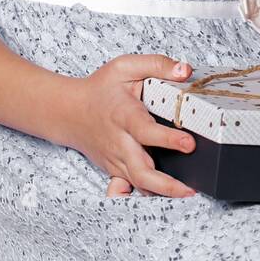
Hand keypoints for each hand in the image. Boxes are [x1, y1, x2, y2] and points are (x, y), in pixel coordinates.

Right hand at [62, 53, 198, 197]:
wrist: (68, 112)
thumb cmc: (100, 89)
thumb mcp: (124, 67)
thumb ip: (156, 65)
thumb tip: (185, 70)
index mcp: (124, 116)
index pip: (146, 131)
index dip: (168, 139)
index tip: (189, 143)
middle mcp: (120, 142)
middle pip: (141, 171)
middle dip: (167, 185)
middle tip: (191, 188)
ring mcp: (116, 160)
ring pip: (138, 184)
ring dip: (161, 193)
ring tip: (187, 192)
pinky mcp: (114, 170)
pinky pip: (128, 188)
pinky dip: (142, 195)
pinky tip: (160, 196)